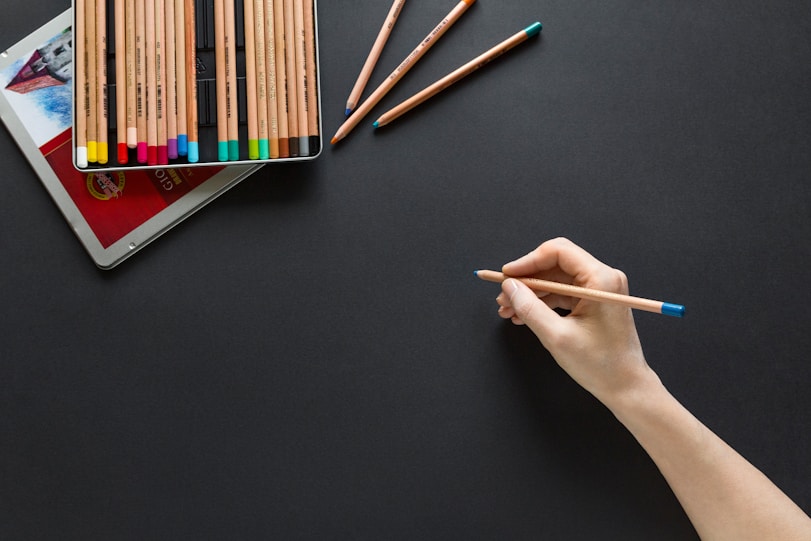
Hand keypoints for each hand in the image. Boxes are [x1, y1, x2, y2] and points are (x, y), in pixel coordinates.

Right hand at [496, 237, 657, 405]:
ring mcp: (599, 289)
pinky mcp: (594, 301)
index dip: (528, 261)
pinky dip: (542, 302)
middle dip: (526, 279)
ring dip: (531, 293)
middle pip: (555, 264)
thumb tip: (509, 287)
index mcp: (601, 280)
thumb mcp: (557, 336)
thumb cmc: (601, 365)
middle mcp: (603, 278)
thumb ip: (530, 308)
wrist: (625, 387)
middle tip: (504, 296)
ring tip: (509, 309)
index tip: (506, 275)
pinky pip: (563, 292)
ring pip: (556, 279)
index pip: (558, 252)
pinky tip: (523, 315)